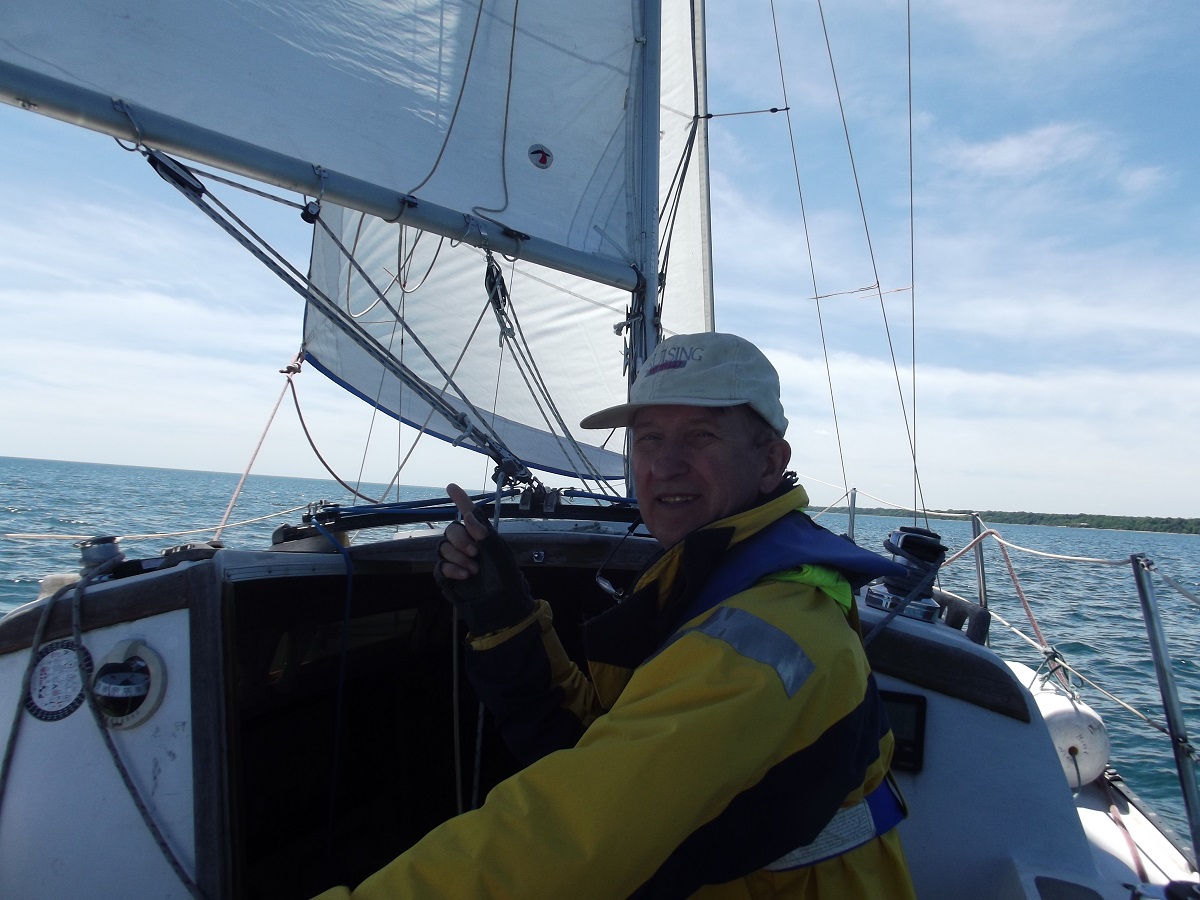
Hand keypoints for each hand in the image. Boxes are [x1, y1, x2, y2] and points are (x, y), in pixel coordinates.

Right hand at [434, 483, 534, 634]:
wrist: (500, 605)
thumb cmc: (505, 577)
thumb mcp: (499, 553)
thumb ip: (484, 534)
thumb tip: (467, 515)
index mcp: (481, 536)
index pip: (469, 514)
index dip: (460, 500)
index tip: (451, 486)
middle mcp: (466, 544)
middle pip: (451, 530)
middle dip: (461, 539)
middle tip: (476, 553)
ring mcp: (455, 560)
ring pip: (443, 548)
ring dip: (458, 557)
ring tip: (474, 570)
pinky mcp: (446, 576)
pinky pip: (439, 566)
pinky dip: (451, 569)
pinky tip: (464, 576)